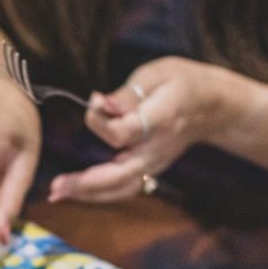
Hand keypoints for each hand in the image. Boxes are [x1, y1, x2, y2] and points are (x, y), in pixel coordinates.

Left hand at [48, 57, 221, 202]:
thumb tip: (99, 104)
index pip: (123, 133)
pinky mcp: (150, 170)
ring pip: (121, 188)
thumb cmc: (181, 83)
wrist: (212, 106)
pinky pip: (124, 188)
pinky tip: (75, 192)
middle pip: (119, 174)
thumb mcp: (157, 74)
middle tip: (55, 187)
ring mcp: (154, 164)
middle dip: (86, 183)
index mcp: (160, 121)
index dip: (101, 121)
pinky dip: (99, 194)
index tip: (93, 100)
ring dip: (88, 194)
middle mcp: (156, 148)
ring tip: (58, 193)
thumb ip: (126, 94)